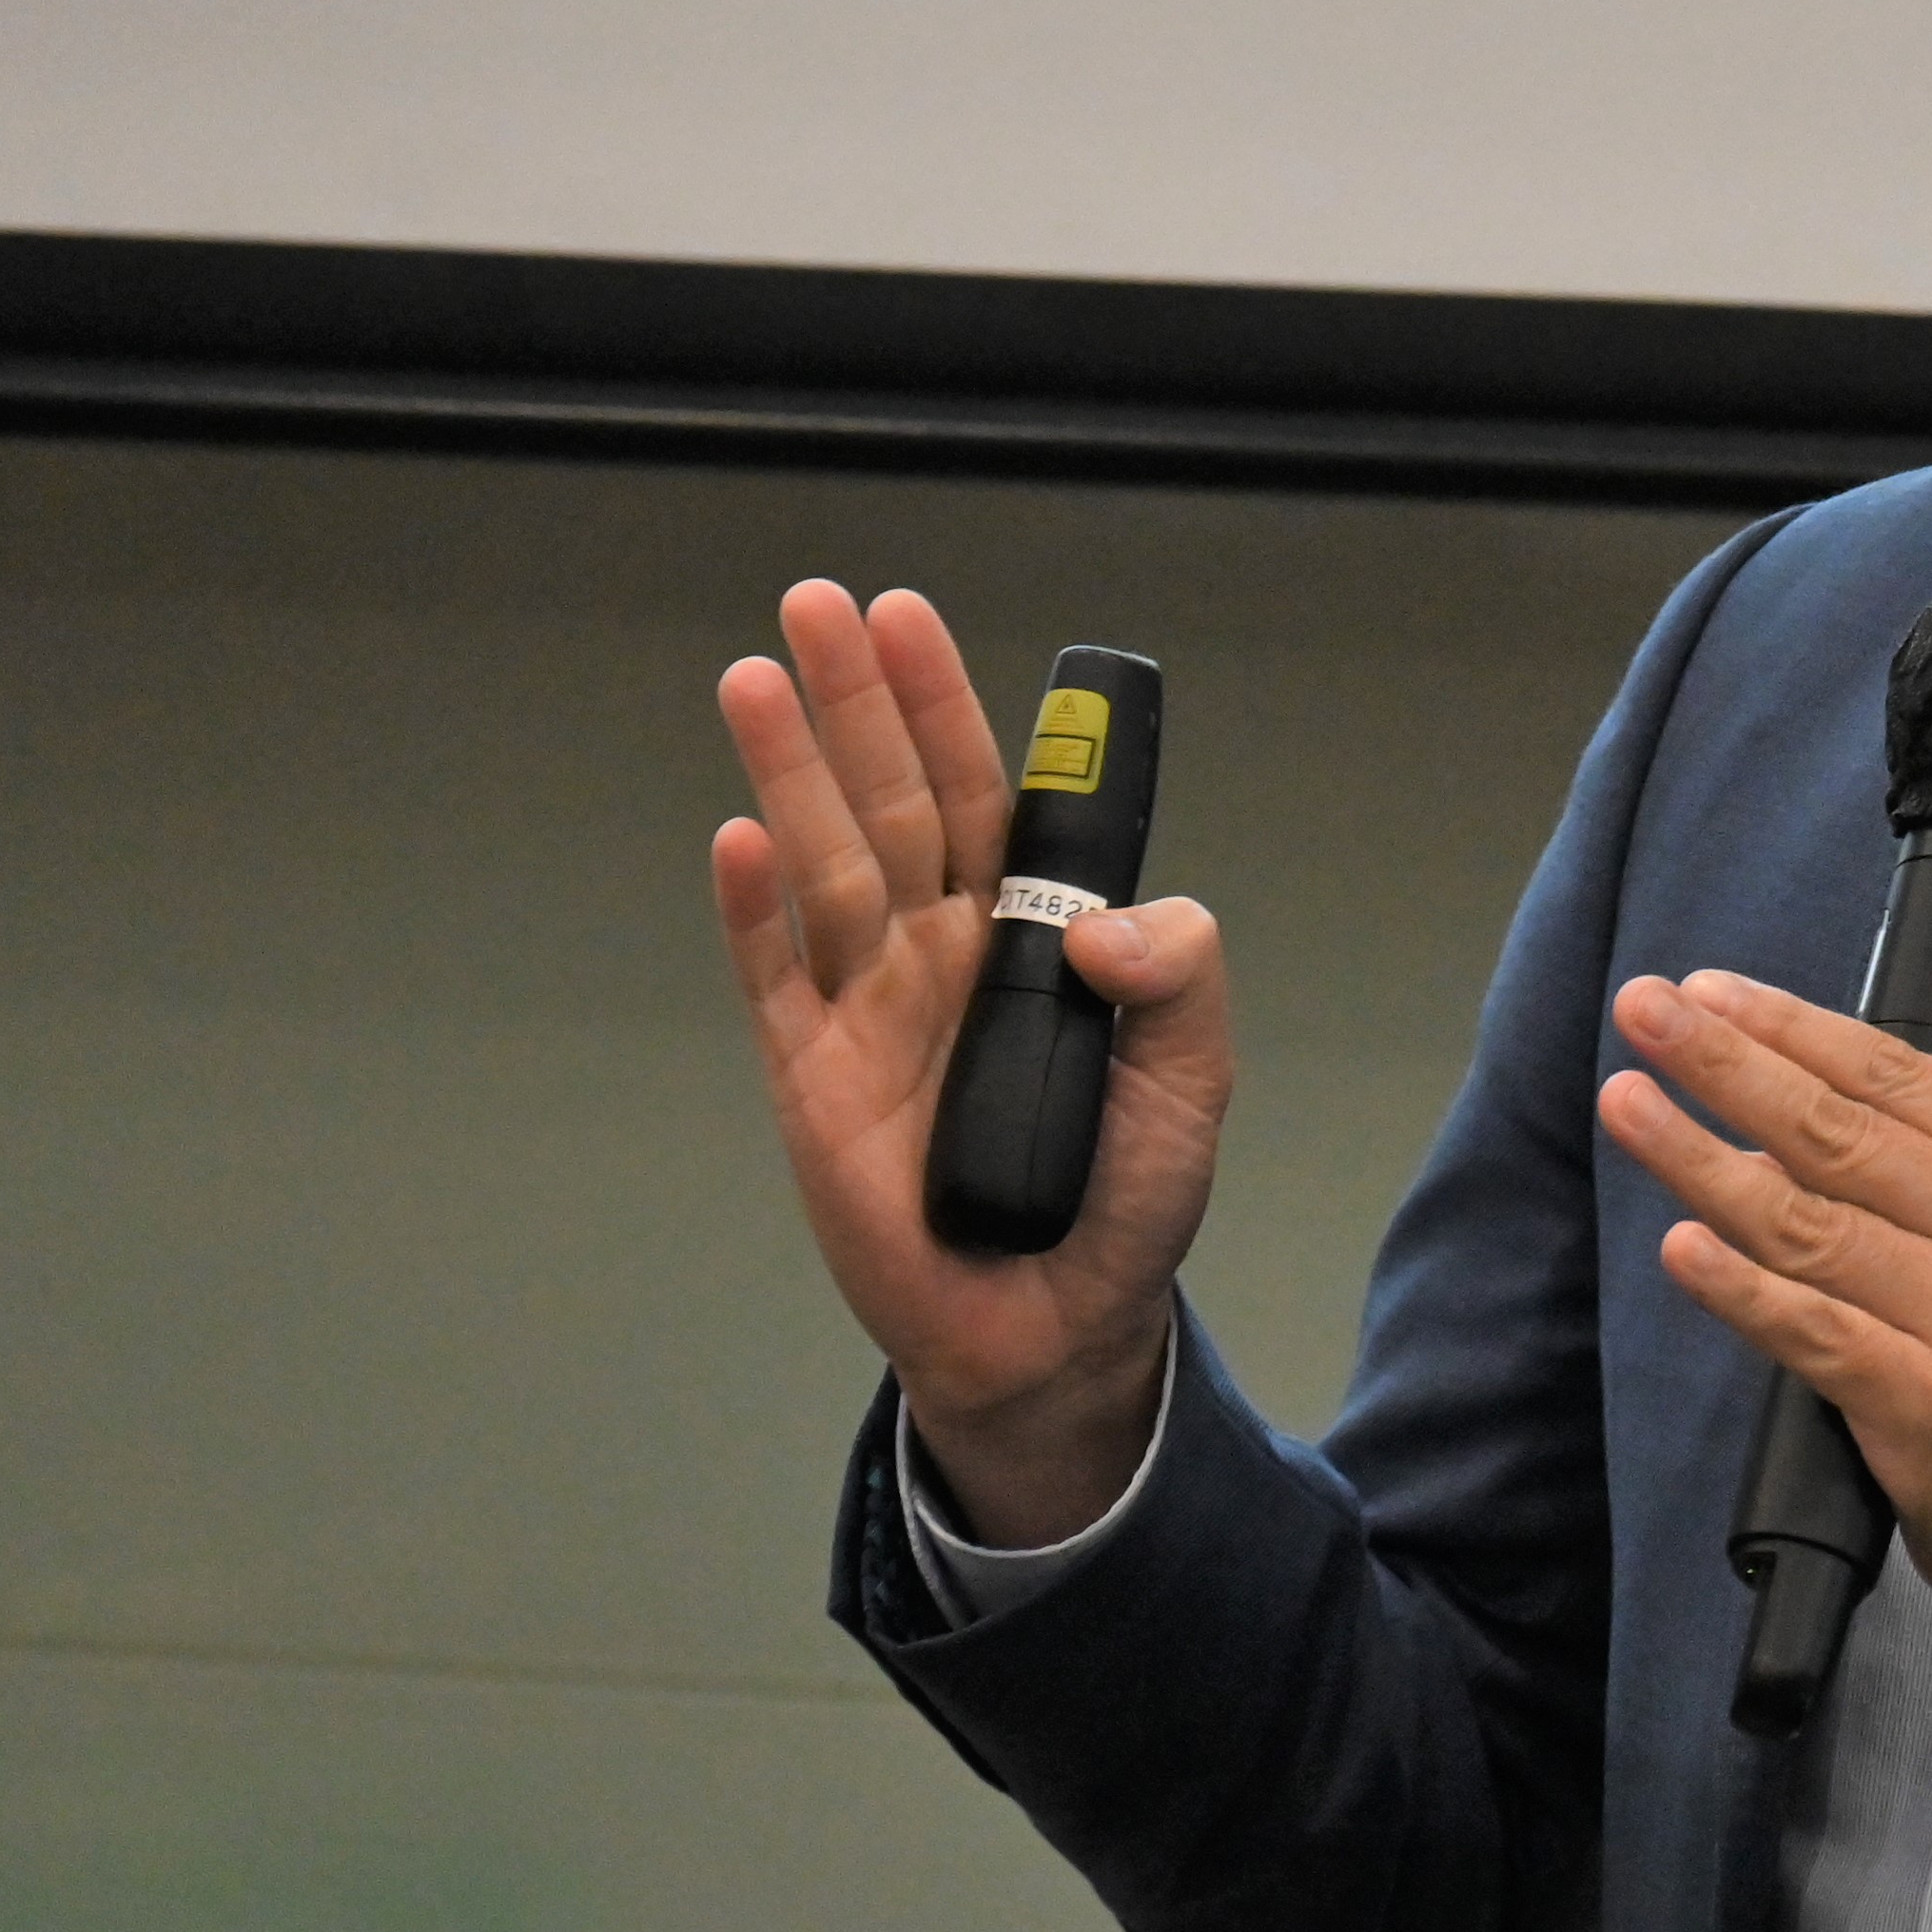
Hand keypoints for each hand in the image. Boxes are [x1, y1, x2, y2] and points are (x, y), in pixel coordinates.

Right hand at [711, 580, 1228, 1544]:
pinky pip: (773, 976)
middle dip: (855, 701)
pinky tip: (737, 837)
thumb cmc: (1127, 1201)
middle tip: (815, 603)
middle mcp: (945, 949)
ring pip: (825, 863)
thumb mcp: (1194, 1085)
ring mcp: (871, 1006)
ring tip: (754, 677)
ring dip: (790, 770)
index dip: (948, 708)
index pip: (991, 794)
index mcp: (1036, 935)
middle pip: (893, 800)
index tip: (912, 621)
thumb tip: (1119, 924)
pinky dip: (752, 910)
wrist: (1052, 1328)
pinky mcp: (812, 1078)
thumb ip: (1181, 984)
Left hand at [1600, 971, 1931, 1653]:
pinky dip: (1740, 1285)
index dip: (1796, 1029)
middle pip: (1843, 1130)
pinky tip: (1681, 1244)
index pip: (1902, 1079)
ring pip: (1810, 1219)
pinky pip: (1812, 1331)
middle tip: (1646, 1012)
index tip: (1712, 993)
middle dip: (1731, 1062)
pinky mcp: (1927, 1409)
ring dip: (1703, 1155)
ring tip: (1630, 1104)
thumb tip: (1808, 1116)